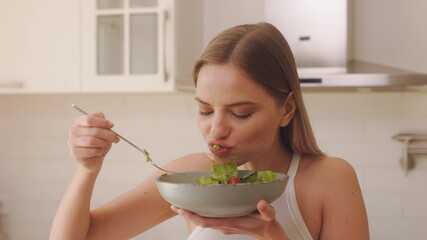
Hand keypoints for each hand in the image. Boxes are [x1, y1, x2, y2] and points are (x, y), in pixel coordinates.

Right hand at [68, 112, 119, 172]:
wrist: (94, 159)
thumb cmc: (99, 142)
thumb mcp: (104, 131)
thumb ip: (104, 124)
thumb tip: (108, 124)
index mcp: (79, 122)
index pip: (89, 119)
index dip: (102, 122)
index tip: (112, 125)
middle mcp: (73, 131)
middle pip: (94, 130)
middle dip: (108, 134)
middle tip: (115, 138)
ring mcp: (72, 142)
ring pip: (91, 141)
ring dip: (103, 143)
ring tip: (105, 144)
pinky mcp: (75, 153)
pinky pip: (90, 151)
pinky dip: (99, 151)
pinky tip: (100, 151)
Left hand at [172, 200, 287, 239]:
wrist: (268, 232)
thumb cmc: (266, 223)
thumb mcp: (269, 215)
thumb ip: (266, 210)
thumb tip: (261, 203)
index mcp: (230, 222)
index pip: (206, 221)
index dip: (193, 216)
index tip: (182, 209)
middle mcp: (223, 225)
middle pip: (200, 221)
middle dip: (186, 214)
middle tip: (174, 205)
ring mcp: (223, 225)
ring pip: (202, 220)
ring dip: (191, 213)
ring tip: (179, 205)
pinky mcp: (225, 222)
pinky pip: (208, 219)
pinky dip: (199, 213)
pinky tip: (195, 206)